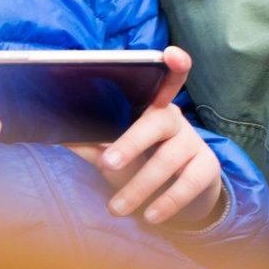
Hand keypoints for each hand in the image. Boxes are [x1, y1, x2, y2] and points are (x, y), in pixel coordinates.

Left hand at [73, 47, 223, 226]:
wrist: (182, 192)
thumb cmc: (143, 163)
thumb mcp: (116, 153)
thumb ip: (93, 144)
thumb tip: (60, 135)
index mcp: (152, 108)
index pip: (166, 82)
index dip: (173, 66)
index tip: (170, 53)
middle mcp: (175, 120)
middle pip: (156, 124)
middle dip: (131, 143)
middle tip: (107, 163)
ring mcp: (194, 143)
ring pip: (167, 161)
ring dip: (138, 187)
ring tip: (116, 208)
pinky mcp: (207, 168)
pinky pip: (188, 185)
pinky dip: (167, 202)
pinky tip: (150, 215)